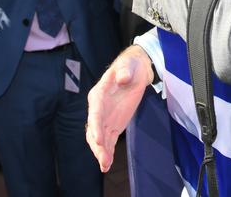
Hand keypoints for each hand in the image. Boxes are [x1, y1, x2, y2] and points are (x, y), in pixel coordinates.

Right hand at [86, 45, 152, 171]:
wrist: (136, 69)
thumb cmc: (130, 65)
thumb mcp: (128, 65)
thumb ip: (124, 72)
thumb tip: (122, 79)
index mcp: (98, 95)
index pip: (95, 113)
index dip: (96, 126)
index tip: (98, 139)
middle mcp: (98, 109)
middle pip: (94, 129)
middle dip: (97, 145)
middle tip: (103, 159)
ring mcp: (105, 118)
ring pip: (100, 139)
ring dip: (101, 152)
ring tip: (105, 165)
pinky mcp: (114, 124)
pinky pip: (109, 140)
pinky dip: (107, 151)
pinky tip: (107, 164)